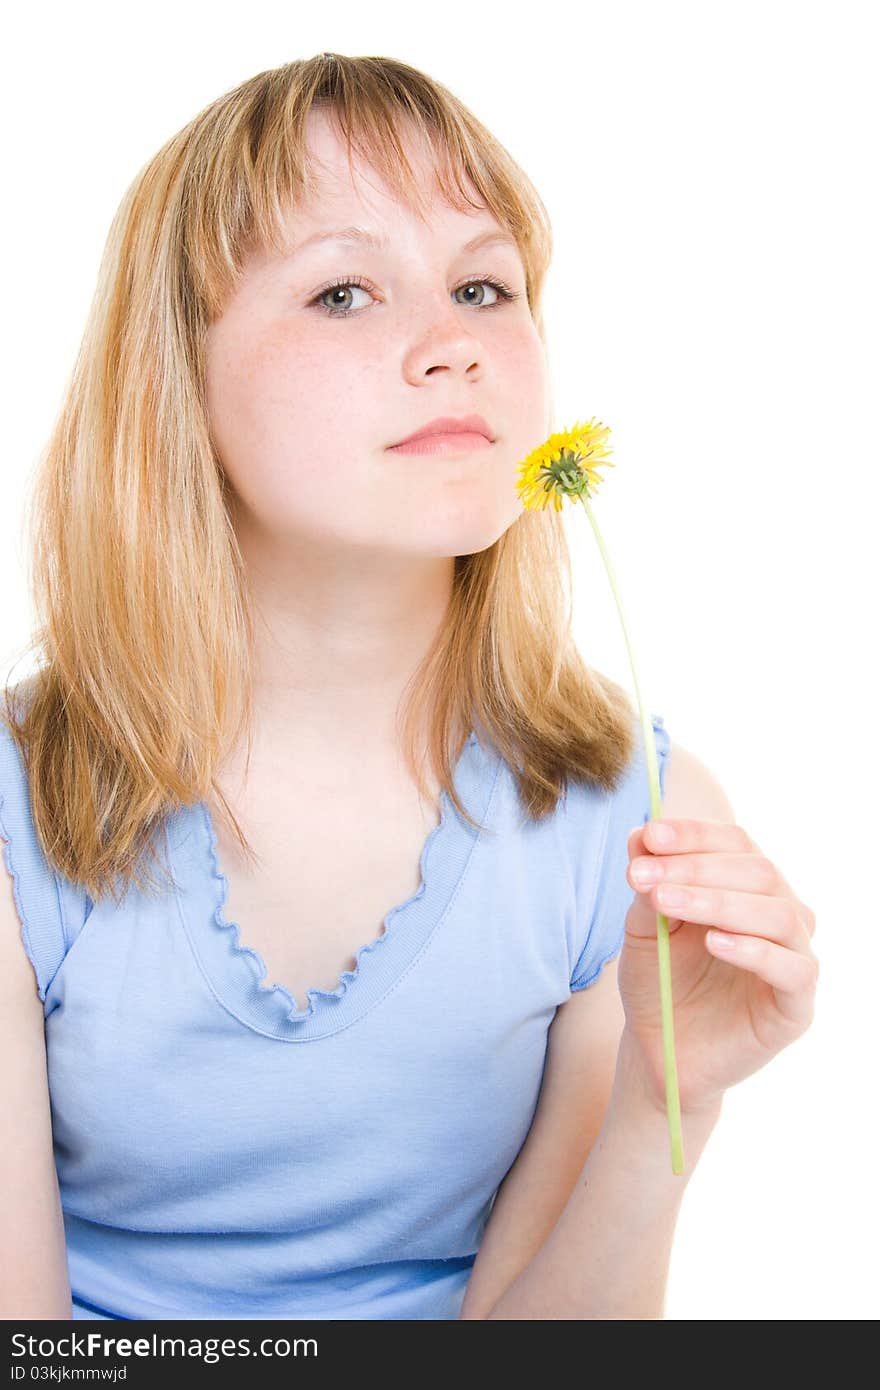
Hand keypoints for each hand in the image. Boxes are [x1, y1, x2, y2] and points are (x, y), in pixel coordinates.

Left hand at [617, 818, 817, 1117]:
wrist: (660, 1050)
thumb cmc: (658, 981)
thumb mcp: (643, 927)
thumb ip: (648, 882)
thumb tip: (640, 833)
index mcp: (748, 886)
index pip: (735, 842)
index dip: (694, 834)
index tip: (649, 835)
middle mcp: (780, 913)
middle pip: (758, 871)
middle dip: (696, 867)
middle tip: (643, 876)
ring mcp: (795, 957)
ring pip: (777, 912)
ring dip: (717, 902)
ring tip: (666, 902)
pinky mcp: (798, 1005)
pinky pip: (793, 969)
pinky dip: (754, 950)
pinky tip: (713, 943)